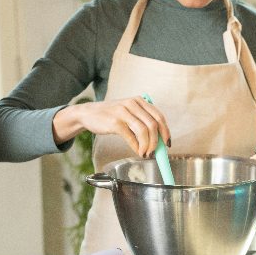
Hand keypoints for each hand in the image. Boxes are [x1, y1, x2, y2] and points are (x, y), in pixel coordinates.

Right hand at [54, 97, 171, 158]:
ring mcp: (123, 112)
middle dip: (156, 142)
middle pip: (153, 125)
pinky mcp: (115, 123)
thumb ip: (142, 120)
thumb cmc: (110, 115)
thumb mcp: (128, 111)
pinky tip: (137, 151)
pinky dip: (137, 147)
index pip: (159, 116)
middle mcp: (132, 104)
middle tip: (154, 152)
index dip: (165, 132)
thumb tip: (157, 140)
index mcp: (139, 101)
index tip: (167, 144)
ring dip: (147, 146)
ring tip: (145, 153)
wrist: (88, 113)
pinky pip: (131, 137)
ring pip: (144, 131)